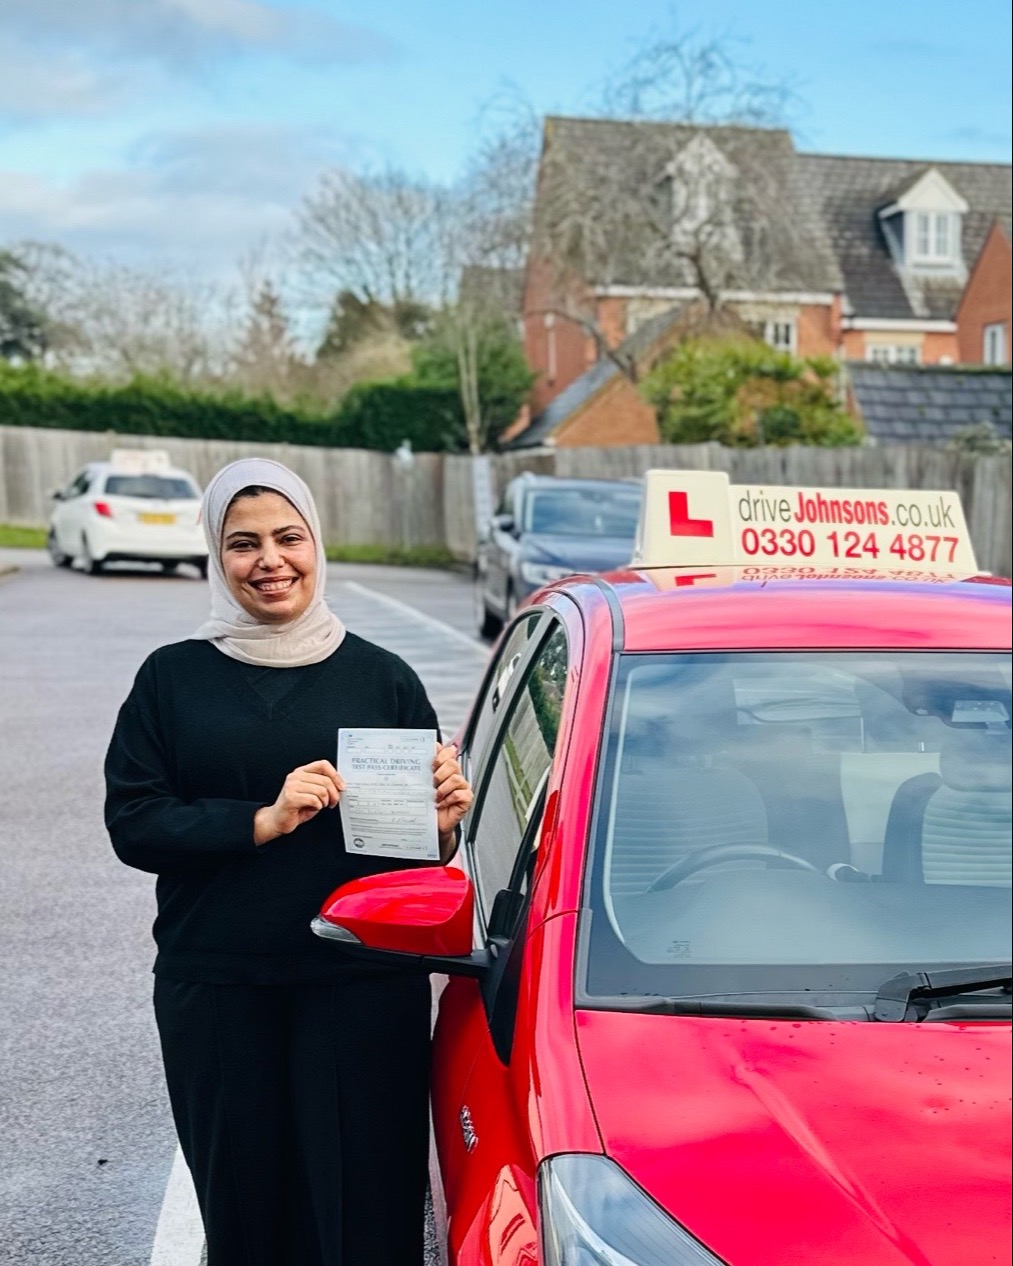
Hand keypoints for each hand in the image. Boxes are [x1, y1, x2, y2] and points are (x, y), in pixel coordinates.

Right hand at [254, 760, 344, 844]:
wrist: (278, 820)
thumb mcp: (312, 793)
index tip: (341, 787)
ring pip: (321, 791)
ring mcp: (292, 785)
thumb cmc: (296, 808)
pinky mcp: (291, 797)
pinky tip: (312, 808)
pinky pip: (314, 800)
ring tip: (319, 805)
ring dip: (324, 802)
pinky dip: (317, 807)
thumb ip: (323, 785)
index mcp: (302, 771)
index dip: (335, 775)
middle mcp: (296, 776)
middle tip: (332, 802)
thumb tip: (340, 785)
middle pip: (325, 780)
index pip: (323, 764)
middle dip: (334, 794)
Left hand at [433, 742, 472, 858]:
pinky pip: (459, 794)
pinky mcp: (466, 798)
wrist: (432, 825)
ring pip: (455, 778)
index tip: (431, 763)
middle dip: (439, 773)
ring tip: (435, 796)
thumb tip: (419, 754)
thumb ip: (423, 769)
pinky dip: (448, 799)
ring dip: (442, 788)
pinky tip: (441, 804)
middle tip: (431, 783)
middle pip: (452, 763)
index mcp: (444, 769)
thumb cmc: (427, 805)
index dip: (440, 755)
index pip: (447, 752)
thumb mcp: (422, 785)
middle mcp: (454, 775)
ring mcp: (462, 786)